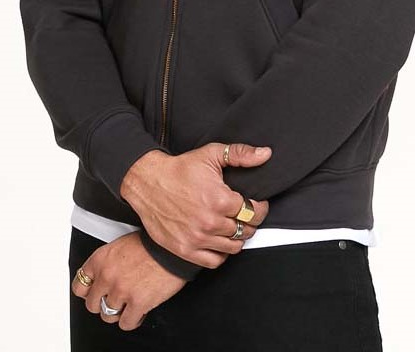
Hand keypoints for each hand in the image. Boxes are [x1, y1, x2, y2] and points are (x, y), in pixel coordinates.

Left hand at [71, 230, 186, 330]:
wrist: (172, 247)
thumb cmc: (151, 242)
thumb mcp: (121, 244)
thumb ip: (107, 261)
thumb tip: (101, 276)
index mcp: (101, 259)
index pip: (79, 286)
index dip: (87, 292)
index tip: (93, 293)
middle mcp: (107, 276)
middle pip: (92, 305)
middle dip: (103, 303)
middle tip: (114, 299)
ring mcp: (121, 291)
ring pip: (108, 316)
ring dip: (118, 312)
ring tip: (128, 303)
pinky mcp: (138, 303)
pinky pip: (126, 323)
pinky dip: (132, 320)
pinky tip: (139, 311)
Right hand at [120, 141, 271, 268]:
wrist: (148, 182)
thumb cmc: (180, 169)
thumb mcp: (211, 154)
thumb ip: (241, 154)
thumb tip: (266, 154)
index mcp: (220, 200)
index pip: (254, 212)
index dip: (258, 207)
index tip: (256, 204)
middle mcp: (210, 222)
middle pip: (245, 230)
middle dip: (249, 221)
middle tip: (243, 214)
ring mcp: (198, 239)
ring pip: (233, 247)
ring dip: (237, 237)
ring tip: (232, 225)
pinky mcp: (185, 250)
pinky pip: (215, 261)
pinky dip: (221, 253)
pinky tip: (219, 240)